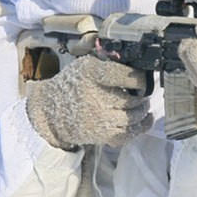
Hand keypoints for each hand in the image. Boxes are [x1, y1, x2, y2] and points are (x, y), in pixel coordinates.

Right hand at [26, 56, 152, 149]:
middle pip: (131, 99)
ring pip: (133, 116)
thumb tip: (135, 61)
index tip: (142, 79)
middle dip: (142, 96)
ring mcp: (99, 118)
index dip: (138, 78)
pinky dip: (141, 126)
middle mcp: (94, 97)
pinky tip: (145, 118)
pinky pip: (129, 133)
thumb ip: (108, 61)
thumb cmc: (73, 84)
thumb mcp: (85, 64)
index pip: (122, 75)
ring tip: (141, 104)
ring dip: (142, 110)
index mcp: (90, 74)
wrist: (51, 111)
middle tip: (142, 92)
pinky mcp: (102, 135)